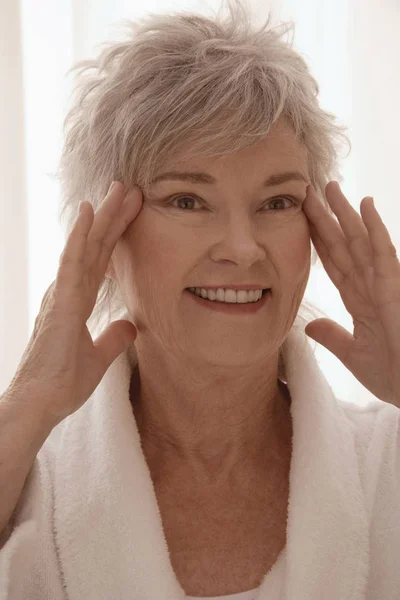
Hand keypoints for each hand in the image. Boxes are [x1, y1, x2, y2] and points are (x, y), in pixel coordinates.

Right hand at [7, 182, 142, 426]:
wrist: (40, 406)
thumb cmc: (61, 383)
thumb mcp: (98, 359)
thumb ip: (114, 339)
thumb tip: (131, 324)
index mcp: (77, 300)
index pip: (102, 260)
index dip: (116, 234)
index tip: (132, 211)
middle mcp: (68, 291)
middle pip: (96, 246)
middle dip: (113, 216)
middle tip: (130, 187)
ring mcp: (62, 294)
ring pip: (86, 246)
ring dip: (102, 216)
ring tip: (118, 188)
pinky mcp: (59, 303)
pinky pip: (72, 262)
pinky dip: (80, 236)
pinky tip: (89, 212)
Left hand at [302, 181, 399, 406]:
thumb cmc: (394, 375)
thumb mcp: (353, 355)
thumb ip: (333, 337)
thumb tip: (309, 325)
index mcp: (359, 300)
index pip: (333, 262)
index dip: (317, 240)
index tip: (301, 220)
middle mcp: (370, 286)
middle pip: (342, 245)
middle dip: (325, 219)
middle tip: (308, 191)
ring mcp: (385, 284)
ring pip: (361, 241)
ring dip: (345, 213)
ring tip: (330, 187)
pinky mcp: (396, 288)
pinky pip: (384, 253)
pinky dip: (375, 229)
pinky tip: (365, 205)